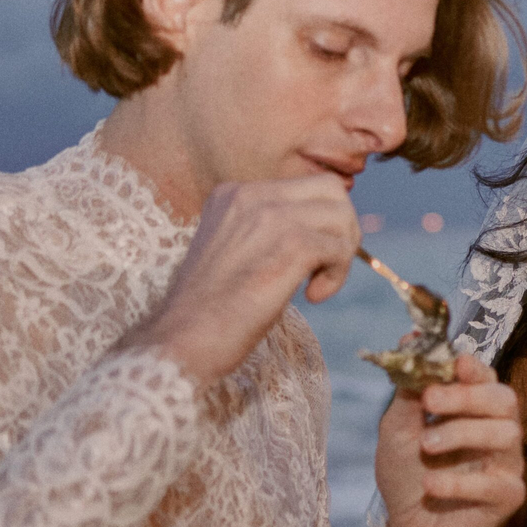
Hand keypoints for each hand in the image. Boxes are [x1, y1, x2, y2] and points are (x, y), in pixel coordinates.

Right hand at [120, 175, 359, 386]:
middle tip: (328, 265)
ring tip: (317, 285)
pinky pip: (339, 246)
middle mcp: (251, 195)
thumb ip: (270, 230)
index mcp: (234, 193)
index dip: (320, 223)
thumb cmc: (210, 308)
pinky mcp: (291, 244)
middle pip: (331, 190)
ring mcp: (271, 216)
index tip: (309, 259)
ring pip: (341, 215)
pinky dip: (336, 275)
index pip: (304, 187)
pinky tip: (313, 296)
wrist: (184, 339)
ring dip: (342, 254)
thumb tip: (324, 231)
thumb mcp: (236, 250)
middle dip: (343, 228)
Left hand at [378, 353, 525, 526]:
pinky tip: (430, 484)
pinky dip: (460, 481)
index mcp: (475, 409)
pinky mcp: (508, 498)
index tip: (453, 362)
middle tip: (430, 399)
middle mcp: (498, 431)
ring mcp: (507, 464)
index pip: (487, 377)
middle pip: (505, 399)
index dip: (474, 367)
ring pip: (506, 434)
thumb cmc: (406, 474)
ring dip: (462, 434)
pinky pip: (496, 482)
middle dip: (468, 395)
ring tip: (426, 446)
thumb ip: (408, 389)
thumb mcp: (397, 428)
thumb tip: (410, 338)